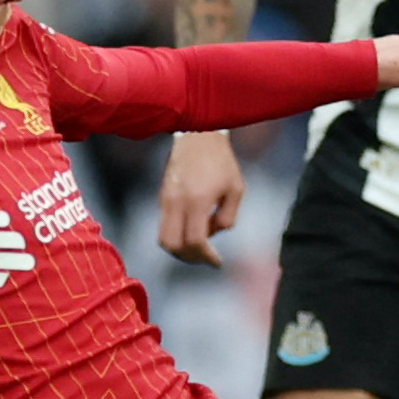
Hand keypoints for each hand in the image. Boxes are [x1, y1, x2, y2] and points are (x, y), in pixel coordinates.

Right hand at [158, 129, 245, 268]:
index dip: (206, 257)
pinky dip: (177, 235)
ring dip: (180, 249)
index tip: (217, 262)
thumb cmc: (222, 162)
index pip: (195, 241)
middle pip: (172, 245)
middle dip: (189, 258)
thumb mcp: (236, 189)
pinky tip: (193, 229)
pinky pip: (164, 225)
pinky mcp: (162, 196)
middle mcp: (176, 202)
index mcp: (197, 201)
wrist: (197, 136)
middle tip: (205, 258)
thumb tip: (213, 233)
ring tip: (199, 246)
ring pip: (163, 237)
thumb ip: (227, 217)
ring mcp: (165, 199)